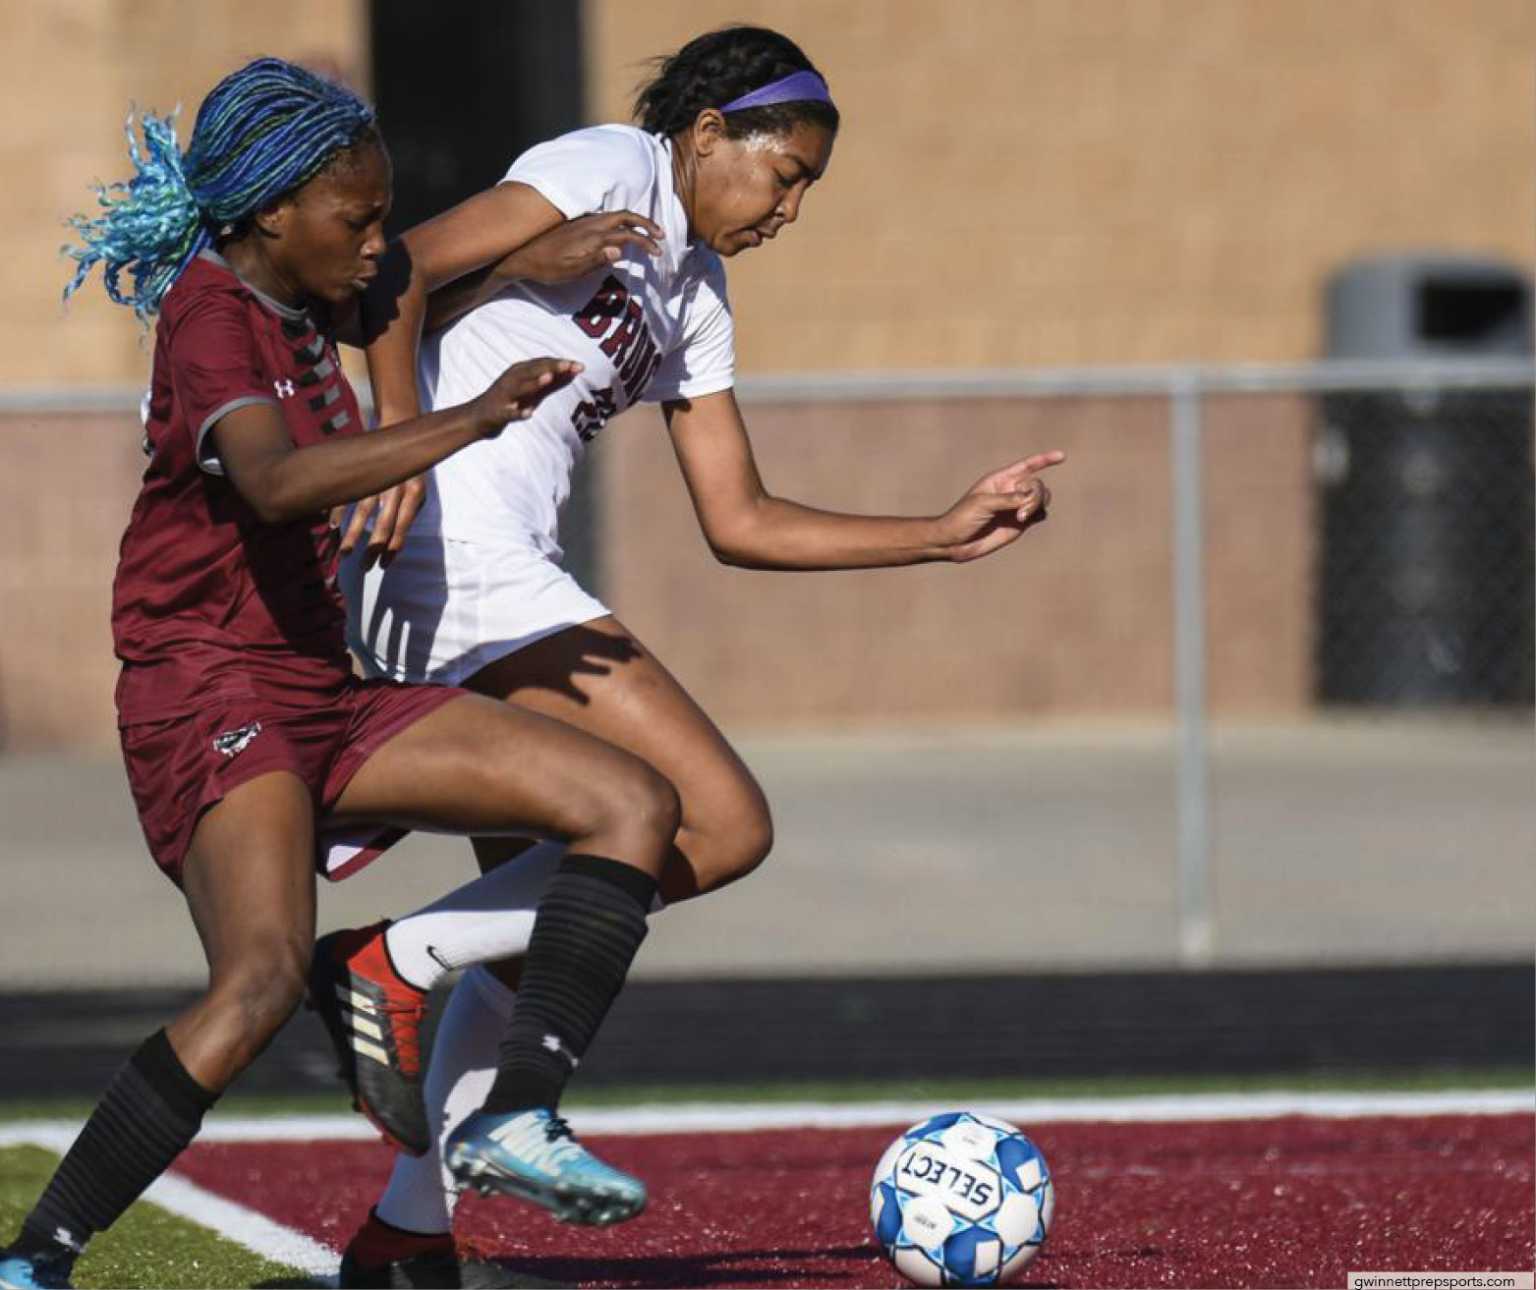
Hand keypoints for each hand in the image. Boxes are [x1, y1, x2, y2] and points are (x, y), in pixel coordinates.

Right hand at [337, 477, 426, 569]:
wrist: (399, 426)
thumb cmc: (410, 468)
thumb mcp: (420, 487)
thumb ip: (412, 510)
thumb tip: (399, 537)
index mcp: (413, 491)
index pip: (404, 524)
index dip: (395, 545)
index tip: (385, 565)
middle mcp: (395, 486)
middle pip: (383, 522)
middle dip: (374, 547)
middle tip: (364, 568)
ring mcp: (376, 478)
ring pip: (363, 511)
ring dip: (353, 534)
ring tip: (345, 554)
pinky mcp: (361, 471)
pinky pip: (348, 494)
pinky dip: (338, 510)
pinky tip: (332, 526)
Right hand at [472, 357, 583, 435]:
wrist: (479, 418)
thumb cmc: (511, 401)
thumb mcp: (533, 390)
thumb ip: (552, 382)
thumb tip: (574, 371)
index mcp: (520, 372)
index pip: (543, 363)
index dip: (561, 363)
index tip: (580, 365)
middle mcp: (512, 380)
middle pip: (533, 371)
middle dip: (552, 368)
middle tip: (570, 366)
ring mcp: (504, 396)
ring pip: (520, 388)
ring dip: (534, 383)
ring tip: (548, 378)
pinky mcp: (498, 413)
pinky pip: (509, 413)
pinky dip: (518, 412)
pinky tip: (528, 413)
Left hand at [497, 211, 663, 284]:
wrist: (520, 255)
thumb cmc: (545, 268)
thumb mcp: (571, 271)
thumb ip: (597, 259)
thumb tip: (621, 250)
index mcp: (592, 235)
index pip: (627, 234)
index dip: (645, 242)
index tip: (658, 253)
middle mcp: (589, 224)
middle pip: (625, 216)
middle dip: (645, 224)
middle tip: (660, 235)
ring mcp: (583, 222)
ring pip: (615, 215)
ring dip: (634, 222)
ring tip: (645, 233)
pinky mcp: (577, 224)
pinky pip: (606, 218)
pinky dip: (621, 223)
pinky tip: (620, 234)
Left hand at [934, 450, 1065, 562]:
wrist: (954, 542)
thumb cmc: (962, 517)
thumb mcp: (983, 504)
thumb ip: (1008, 499)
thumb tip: (1030, 498)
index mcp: (1000, 479)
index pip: (1027, 466)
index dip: (1044, 460)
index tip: (1061, 456)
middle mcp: (1011, 491)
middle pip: (1037, 485)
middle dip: (1035, 496)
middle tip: (1021, 512)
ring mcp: (1016, 507)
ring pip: (1042, 499)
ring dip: (1036, 505)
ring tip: (1020, 518)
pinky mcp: (1019, 524)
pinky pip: (1040, 514)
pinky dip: (1038, 514)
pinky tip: (1024, 520)